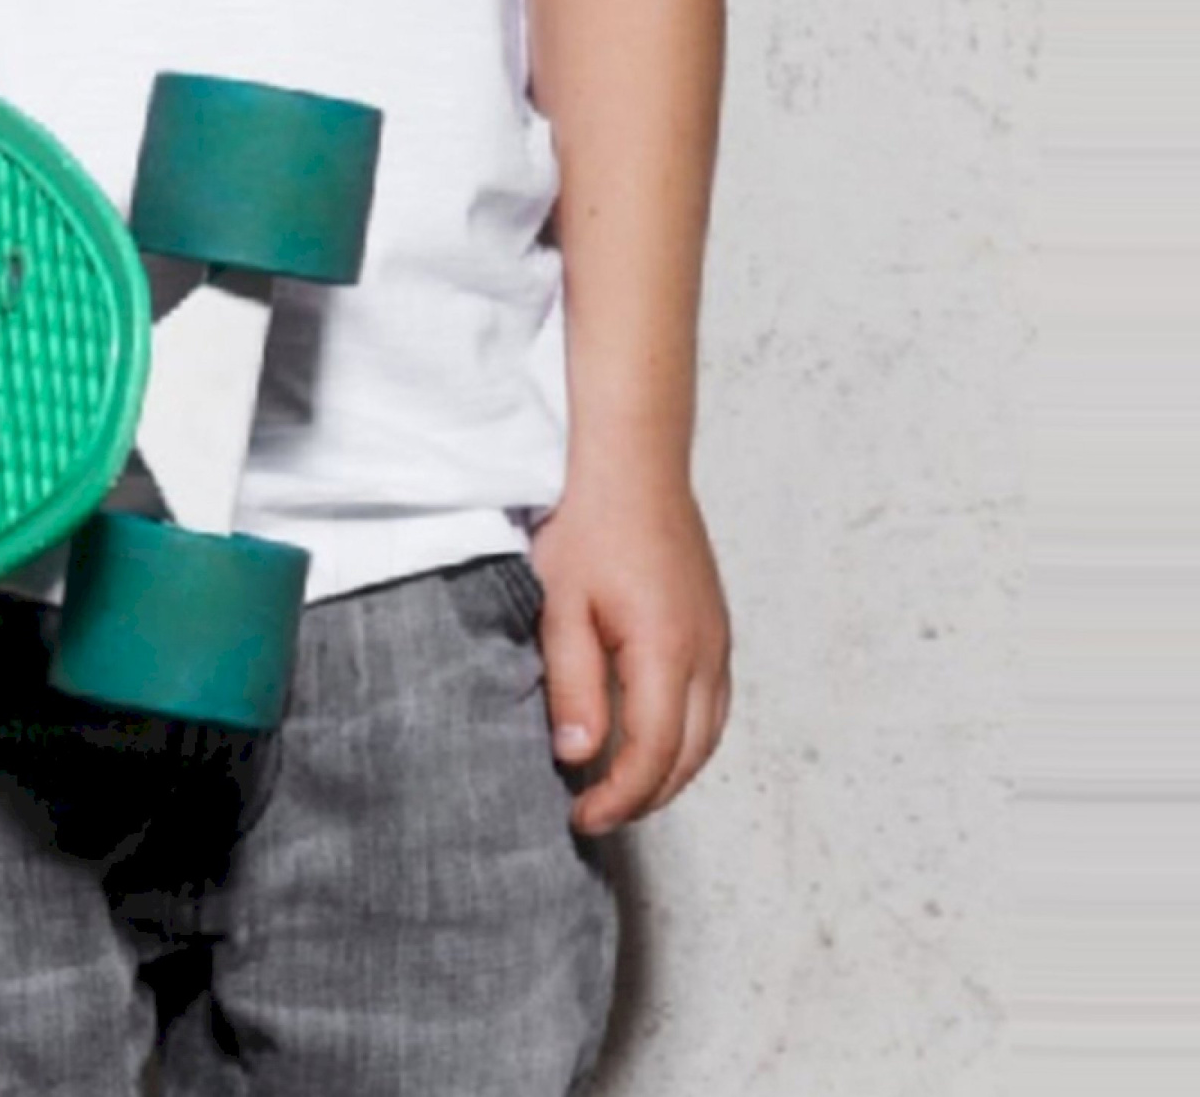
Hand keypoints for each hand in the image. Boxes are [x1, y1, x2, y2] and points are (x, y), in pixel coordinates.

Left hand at [528, 465, 730, 833]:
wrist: (632, 462)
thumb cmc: (590, 525)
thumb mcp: (562, 605)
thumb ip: (573, 684)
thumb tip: (578, 756)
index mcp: (666, 650)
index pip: (654, 754)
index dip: (620, 797)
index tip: (582, 817)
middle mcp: (705, 652)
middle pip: (690, 756)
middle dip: (646, 797)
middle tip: (596, 812)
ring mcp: (718, 639)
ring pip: (709, 736)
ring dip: (671, 772)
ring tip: (621, 787)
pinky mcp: (716, 626)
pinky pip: (714, 705)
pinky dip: (687, 738)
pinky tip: (653, 739)